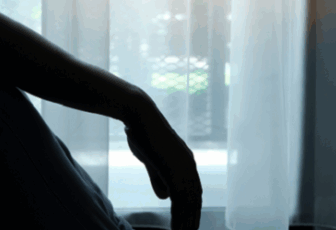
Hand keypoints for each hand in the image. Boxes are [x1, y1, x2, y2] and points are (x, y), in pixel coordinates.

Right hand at [124, 98, 202, 229]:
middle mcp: (190, 166)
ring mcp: (184, 169)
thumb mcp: (151, 160)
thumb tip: (165, 197)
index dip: (192, 208)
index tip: (189, 223)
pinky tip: (176, 229)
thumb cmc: (142, 133)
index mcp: (187, 162)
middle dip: (193, 219)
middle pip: (196, 200)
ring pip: (189, 204)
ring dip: (187, 222)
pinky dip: (179, 218)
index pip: (194, 191)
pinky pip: (180, 202)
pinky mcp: (175, 171)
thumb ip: (159, 178)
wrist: (139, 115)